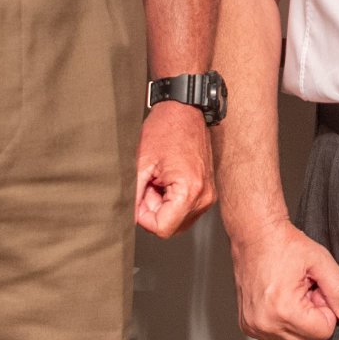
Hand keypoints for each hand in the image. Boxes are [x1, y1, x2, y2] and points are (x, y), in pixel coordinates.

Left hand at [135, 102, 215, 237]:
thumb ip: (134, 196)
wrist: (185, 110)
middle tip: (149, 184)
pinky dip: (172, 200)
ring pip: (177, 219)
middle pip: (171, 226)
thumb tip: (130, 218)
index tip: (140, 197)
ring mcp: (208, 194)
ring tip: (158, 180)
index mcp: (189, 192)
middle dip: (154, 211)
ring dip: (162, 206)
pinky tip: (167, 180)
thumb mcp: (141, 164)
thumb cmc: (166, 129)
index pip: (162, 229)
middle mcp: (204, 197)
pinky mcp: (207, 190)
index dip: (144, 218)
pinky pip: (185, 208)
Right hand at [229, 220, 338, 339]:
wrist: (255, 236)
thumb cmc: (283, 244)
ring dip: (299, 319)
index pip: (323, 332)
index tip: (316, 289)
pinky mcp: (248, 326)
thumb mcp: (321, 260)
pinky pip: (277, 336)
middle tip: (305, 289)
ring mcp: (253, 326)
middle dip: (312, 316)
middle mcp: (265, 323)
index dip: (326, 309)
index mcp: (284, 309)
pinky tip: (281, 298)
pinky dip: (284, 320)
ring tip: (292, 292)